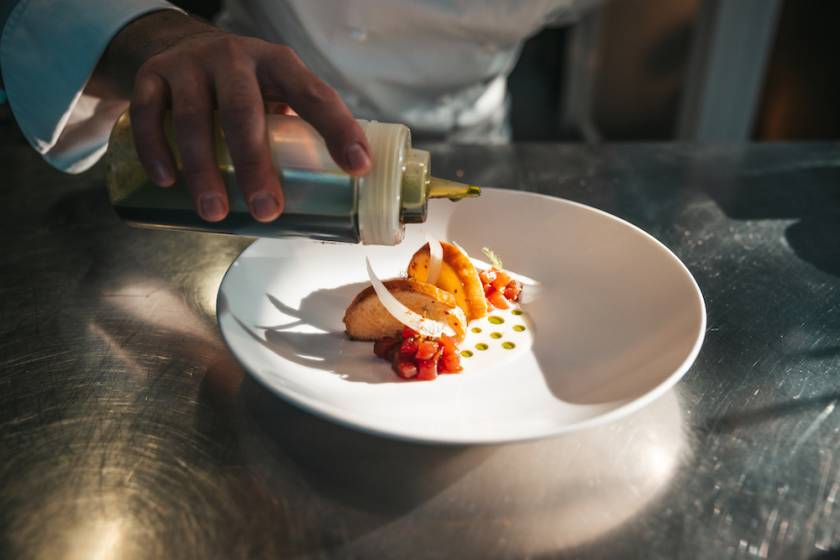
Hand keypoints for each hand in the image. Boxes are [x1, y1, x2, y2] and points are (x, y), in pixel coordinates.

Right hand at [95, 11, 371, 221]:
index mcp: (279, 64)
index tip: (357, 167)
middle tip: (267, 212)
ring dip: (203, 170)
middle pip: (244, 112)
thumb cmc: (245, 88)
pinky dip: (156, 149)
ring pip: (194, 118)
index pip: (314, 95)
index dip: (338, 129)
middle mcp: (235, 58)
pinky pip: (148, 113)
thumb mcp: (277, 94)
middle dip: (255, 166)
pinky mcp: (152, 75)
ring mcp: (190, 64)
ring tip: (216, 214)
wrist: (185, 45)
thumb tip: (328, 206)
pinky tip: (167, 181)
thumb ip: (298, 135)